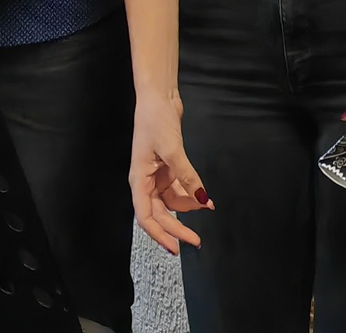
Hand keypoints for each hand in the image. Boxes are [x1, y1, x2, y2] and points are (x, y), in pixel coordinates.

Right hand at [130, 91, 209, 254]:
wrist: (159, 97)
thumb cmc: (155, 120)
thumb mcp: (172, 149)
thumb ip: (187, 177)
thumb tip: (202, 200)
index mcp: (139, 180)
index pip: (146, 217)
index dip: (160, 235)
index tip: (176, 248)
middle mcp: (146, 181)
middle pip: (160, 214)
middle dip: (177, 228)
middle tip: (196, 241)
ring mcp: (157, 175)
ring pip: (171, 202)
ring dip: (188, 208)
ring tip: (206, 207)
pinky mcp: (167, 167)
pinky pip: (179, 189)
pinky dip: (191, 194)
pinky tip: (204, 197)